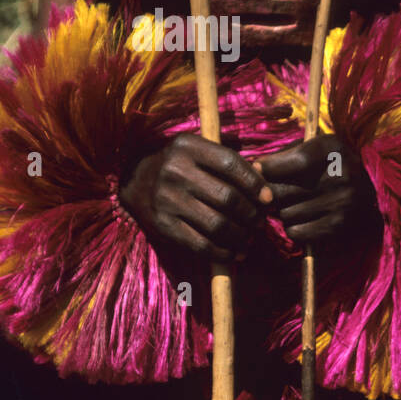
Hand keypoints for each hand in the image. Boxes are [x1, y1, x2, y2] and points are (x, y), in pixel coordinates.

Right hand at [119, 133, 273, 261]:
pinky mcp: (162, 225)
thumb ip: (226, 163)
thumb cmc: (178, 166)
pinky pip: (201, 245)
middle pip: (227, 197)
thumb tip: (264, 183)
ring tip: (248, 239)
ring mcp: (167, 199)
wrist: (132, 180)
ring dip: (241, 236)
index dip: (255, 184)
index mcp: (187, 146)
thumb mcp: (196, 152)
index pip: (230, 164)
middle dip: (251, 214)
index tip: (267, 199)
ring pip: (217, 225)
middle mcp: (175, 170)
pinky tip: (232, 252)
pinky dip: (222, 252)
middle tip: (259, 222)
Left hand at [256, 134, 376, 244]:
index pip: (294, 161)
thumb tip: (252, 167)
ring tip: (288, 203)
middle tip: (268, 191)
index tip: (256, 170)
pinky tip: (299, 217)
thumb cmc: (332, 162)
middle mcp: (340, 176)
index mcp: (333, 150)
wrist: (372, 188)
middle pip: (283, 191)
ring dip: (280, 211)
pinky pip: (296, 232)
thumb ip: (286, 154)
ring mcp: (340, 203)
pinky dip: (291, 227)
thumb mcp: (316, 146)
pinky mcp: (338, 226)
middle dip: (268, 192)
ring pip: (285, 214)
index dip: (269, 167)